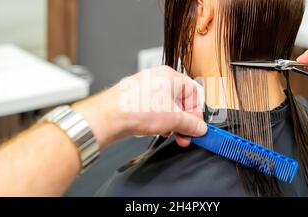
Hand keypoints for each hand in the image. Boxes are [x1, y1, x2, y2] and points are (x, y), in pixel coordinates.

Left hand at [73, 66, 206, 148]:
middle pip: (179, 100)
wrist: (108, 116)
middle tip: (186, 135)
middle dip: (184, 121)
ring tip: (171, 134)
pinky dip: (158, 121)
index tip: (196, 127)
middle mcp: (157, 79)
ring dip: (172, 123)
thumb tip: (199, 128)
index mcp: (170, 76)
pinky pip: (153, 110)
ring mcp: (145, 88)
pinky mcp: (135, 100)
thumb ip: (190, 124)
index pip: (193, 92)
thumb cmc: (136, 108)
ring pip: (166, 107)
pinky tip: (157, 130)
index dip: (197, 112)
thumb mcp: (173, 119)